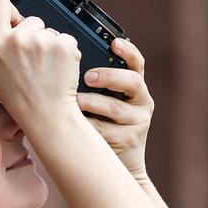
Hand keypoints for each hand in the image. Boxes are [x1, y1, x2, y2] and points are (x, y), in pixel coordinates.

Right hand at [0, 0, 82, 129]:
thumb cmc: (18, 96)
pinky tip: (57, 69)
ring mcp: (42, 40)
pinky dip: (65, 52)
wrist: (46, 115)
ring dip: (50, 45)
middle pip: (29, 19)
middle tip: (31, 62)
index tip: (14, 25)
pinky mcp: (64, 45)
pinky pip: (66, 38)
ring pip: (49, 31)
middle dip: (33, 35)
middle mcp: (17, 38)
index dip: (8, 13)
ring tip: (45, 69)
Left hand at [75, 38, 152, 177]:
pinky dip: (87, 125)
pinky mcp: (130, 140)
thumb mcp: (104, 102)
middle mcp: (142, 101)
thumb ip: (94, 85)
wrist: (118, 164)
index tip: (114, 43)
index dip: (128, 52)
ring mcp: (138, 121)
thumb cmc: (103, 126)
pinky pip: (106, 130)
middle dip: (109, 76)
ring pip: (116, 108)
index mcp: (135, 87)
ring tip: (74, 101)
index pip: (137, 64)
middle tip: (88, 76)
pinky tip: (73, 122)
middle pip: (133, 82)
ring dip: (92, 102)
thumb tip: (65, 61)